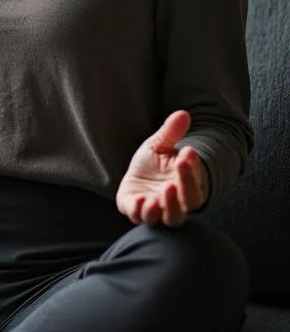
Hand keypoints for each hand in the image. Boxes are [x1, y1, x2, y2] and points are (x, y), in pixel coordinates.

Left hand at [116, 110, 208, 226]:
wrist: (136, 175)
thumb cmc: (155, 162)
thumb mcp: (160, 145)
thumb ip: (171, 133)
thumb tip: (183, 113)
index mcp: (186, 187)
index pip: (196, 186)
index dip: (192, 171)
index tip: (188, 151)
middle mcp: (176, 203)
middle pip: (188, 204)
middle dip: (185, 187)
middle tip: (178, 169)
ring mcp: (157, 209)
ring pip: (170, 218)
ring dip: (166, 207)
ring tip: (158, 196)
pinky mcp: (135, 210)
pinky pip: (140, 217)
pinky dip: (139, 212)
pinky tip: (138, 200)